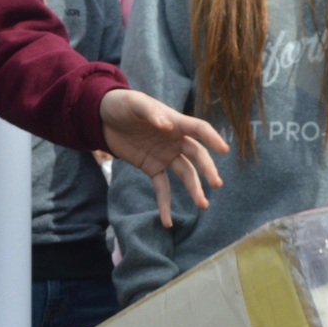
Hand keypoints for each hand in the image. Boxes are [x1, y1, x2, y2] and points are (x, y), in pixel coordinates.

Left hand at [99, 89, 228, 226]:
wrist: (103, 117)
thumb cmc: (122, 104)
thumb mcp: (135, 104)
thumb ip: (152, 113)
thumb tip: (168, 126)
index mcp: (175, 122)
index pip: (199, 130)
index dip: (212, 138)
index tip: (224, 150)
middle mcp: (175, 140)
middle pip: (197, 156)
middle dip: (207, 170)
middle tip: (216, 184)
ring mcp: (165, 156)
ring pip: (185, 174)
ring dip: (194, 189)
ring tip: (203, 205)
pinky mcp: (152, 168)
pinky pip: (162, 187)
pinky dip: (165, 204)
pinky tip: (167, 222)